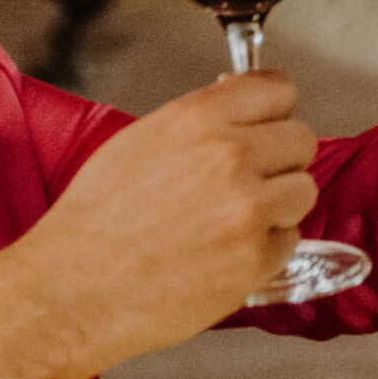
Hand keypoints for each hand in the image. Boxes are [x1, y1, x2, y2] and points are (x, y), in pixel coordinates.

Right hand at [36, 73, 317, 366]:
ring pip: (303, 190)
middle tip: (252, 181)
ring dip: (279, 205)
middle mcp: (229, 156)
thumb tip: (239, 118)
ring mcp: (248, 208)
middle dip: (281, 159)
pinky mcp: (255, 258)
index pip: (278, 89)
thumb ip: (198, 126)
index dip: (275, 110)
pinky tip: (224, 254)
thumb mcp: (140, 143)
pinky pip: (289, 241)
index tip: (270, 123)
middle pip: (301, 139)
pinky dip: (266, 249)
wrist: (74, 289)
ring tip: (235, 221)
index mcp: (197, 118)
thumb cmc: (93, 222)